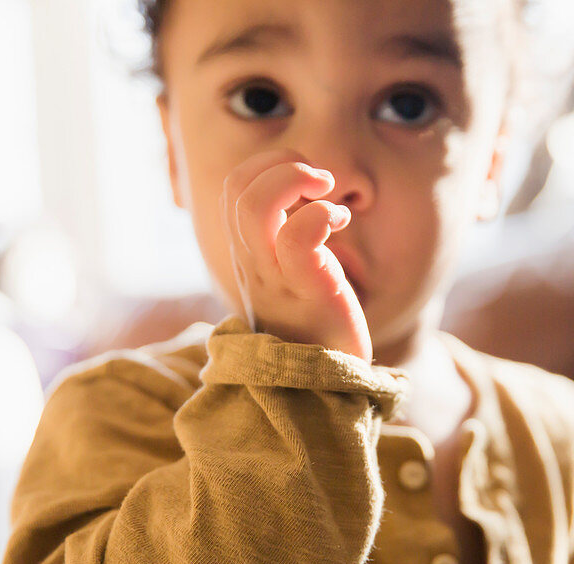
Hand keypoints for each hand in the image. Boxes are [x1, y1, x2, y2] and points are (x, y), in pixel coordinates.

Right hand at [221, 149, 371, 360]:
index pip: (234, 190)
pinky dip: (322, 214)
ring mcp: (275, 279)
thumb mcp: (292, 281)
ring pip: (256, 206)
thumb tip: (307, 195)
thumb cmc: (316, 333)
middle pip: (238, 189)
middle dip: (281, 163)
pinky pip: (300, 235)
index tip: (305, 181)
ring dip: (295, 179)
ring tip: (325, 192)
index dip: (267, 167)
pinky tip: (340, 222)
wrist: (325, 390)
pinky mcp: (307, 291)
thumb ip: (287, 242)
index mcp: (249, 257)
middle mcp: (253, 265)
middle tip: (318, 181)